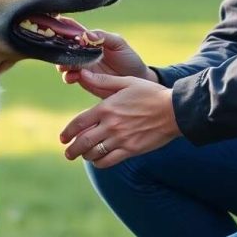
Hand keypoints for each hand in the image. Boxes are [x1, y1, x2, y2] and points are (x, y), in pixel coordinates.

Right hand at [58, 31, 156, 94]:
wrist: (135, 79)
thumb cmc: (128, 58)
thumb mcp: (119, 43)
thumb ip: (103, 37)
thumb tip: (86, 34)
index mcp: (91, 39)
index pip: (74, 29)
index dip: (63, 25)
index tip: (55, 21)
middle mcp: (82, 51)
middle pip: (63, 46)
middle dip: (57, 45)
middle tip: (58, 47)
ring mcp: (81, 65)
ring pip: (63, 61)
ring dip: (61, 61)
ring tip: (65, 64)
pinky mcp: (82, 79)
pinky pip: (69, 77)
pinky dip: (67, 76)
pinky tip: (74, 75)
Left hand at [60, 71, 180, 167]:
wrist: (173, 110)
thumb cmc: (150, 93)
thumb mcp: (126, 82)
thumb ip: (103, 81)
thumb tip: (84, 74)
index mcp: (106, 108)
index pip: (79, 123)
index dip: (68, 132)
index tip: (63, 138)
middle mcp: (110, 125)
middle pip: (83, 142)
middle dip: (72, 150)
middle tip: (68, 153)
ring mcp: (120, 139)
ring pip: (95, 153)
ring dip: (85, 156)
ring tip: (83, 156)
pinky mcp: (131, 149)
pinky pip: (109, 161)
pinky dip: (100, 162)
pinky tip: (99, 160)